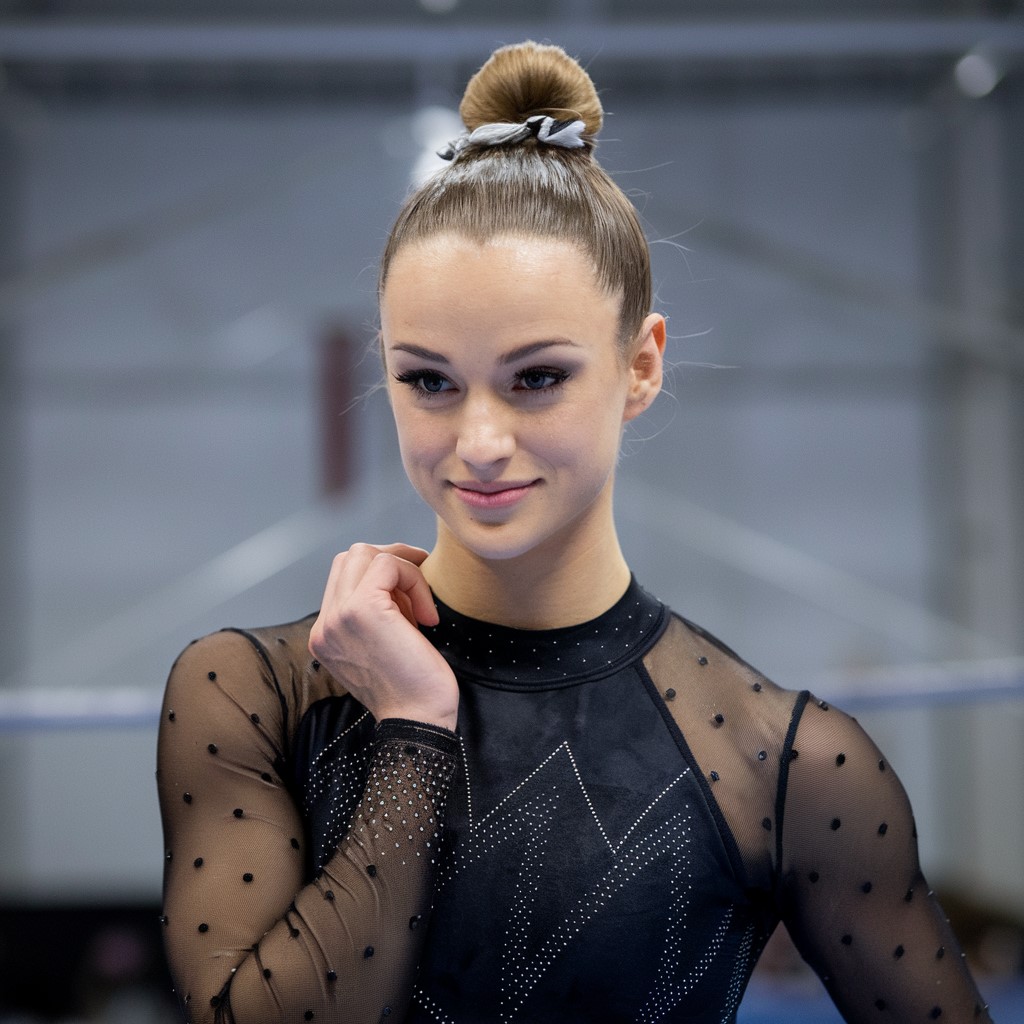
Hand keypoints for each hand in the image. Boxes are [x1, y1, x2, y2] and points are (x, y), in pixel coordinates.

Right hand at [308, 543, 458, 731]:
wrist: (418, 722)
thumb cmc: (413, 689)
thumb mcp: (382, 646)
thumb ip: (376, 614)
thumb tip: (396, 576)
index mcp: (325, 635)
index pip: (344, 576)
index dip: (382, 576)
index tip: (412, 598)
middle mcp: (324, 625)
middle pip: (350, 557)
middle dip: (392, 562)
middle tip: (420, 588)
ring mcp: (338, 616)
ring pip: (364, 553)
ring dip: (404, 571)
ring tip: (422, 608)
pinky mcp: (361, 610)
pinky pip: (388, 565)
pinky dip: (414, 579)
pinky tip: (428, 616)